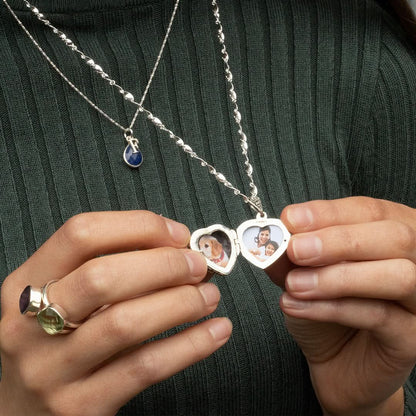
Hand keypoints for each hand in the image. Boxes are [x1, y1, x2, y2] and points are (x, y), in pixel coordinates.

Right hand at [0, 211, 231, 415]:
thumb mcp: (60, 299)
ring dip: (181, 302)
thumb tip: (174, 248)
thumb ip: (104, 270)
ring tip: (209, 295)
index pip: (81, 234)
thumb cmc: (52, 342)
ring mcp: (53, 370)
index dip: (137, 226)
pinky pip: (146, 368)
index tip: (176, 235)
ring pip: (126, 323)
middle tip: (198, 266)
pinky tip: (215, 331)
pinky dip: (190, 345)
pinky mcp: (82, 406)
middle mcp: (30, 324)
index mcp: (25, 284)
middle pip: (102, 277)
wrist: (20, 413)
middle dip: (164, 265)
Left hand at [271, 197, 415, 414]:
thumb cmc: (323, 311)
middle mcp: (415, 263)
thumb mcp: (301, 274)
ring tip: (294, 284)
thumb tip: (276, 234)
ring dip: (337, 276)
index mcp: (390, 236)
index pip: (370, 211)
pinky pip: (380, 316)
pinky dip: (332, 307)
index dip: (330, 213)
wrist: (335, 363)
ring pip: (397, 275)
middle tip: (295, 249)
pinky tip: (296, 306)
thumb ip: (291, 253)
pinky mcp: (413, 338)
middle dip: (339, 240)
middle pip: (395, 237)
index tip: (291, 219)